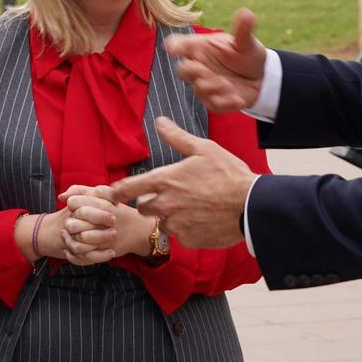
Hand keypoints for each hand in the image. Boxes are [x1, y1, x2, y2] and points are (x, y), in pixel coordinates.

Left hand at [57, 185, 154, 261]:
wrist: (138, 230)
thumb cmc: (117, 210)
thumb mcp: (103, 195)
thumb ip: (82, 190)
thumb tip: (61, 197)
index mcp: (104, 205)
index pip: (76, 204)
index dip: (72, 205)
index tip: (74, 207)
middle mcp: (105, 222)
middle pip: (74, 224)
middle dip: (69, 223)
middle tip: (70, 223)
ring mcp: (106, 238)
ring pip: (77, 241)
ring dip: (70, 239)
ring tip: (70, 235)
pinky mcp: (106, 252)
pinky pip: (83, 256)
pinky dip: (74, 253)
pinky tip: (72, 247)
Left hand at [110, 117, 256, 248]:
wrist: (250, 205)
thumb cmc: (228, 173)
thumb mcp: (203, 148)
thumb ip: (177, 137)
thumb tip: (159, 121)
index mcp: (165, 180)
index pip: (129, 188)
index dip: (117, 191)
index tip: (111, 193)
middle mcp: (165, 205)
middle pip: (143, 207)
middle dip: (151, 202)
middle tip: (170, 195)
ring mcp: (176, 224)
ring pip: (162, 222)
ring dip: (170, 216)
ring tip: (191, 208)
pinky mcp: (188, 240)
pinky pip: (179, 235)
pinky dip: (186, 229)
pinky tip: (202, 220)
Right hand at [163, 8, 266, 111]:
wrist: (262, 77)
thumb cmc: (247, 55)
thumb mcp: (246, 42)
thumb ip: (243, 30)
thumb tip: (247, 13)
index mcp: (200, 48)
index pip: (180, 45)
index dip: (174, 46)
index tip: (172, 48)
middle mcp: (198, 66)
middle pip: (182, 71)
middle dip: (193, 72)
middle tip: (206, 72)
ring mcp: (204, 85)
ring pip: (198, 90)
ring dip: (212, 88)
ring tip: (229, 86)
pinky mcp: (214, 101)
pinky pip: (213, 105)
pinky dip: (225, 103)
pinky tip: (238, 99)